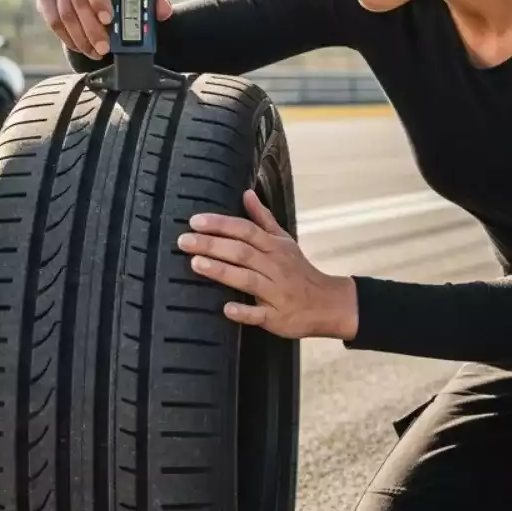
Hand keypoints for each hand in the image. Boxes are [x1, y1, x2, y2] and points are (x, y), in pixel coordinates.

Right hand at [35, 0, 175, 59]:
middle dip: (91, 28)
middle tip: (103, 47)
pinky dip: (66, 36)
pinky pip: (51, 17)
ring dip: (80, 37)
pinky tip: (79, 44)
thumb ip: (153, 3)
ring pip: (64, 11)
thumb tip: (162, 9)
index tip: (108, 20)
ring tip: (94, 51)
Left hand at [177, 189, 358, 340]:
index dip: (221, 224)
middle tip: (184, 241)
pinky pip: (259, 315)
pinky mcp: (276, 317)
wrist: (327, 303)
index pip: (246, 230)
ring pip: (247, 279)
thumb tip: (246, 193)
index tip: (196, 221)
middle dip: (212, 245)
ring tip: (196, 263)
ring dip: (222, 271)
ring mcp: (276, 293)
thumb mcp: (284, 241)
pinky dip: (244, 311)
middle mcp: (275, 267)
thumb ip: (263, 219)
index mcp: (275, 247)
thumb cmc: (299, 271)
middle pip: (242, 252)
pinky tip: (226, 308)